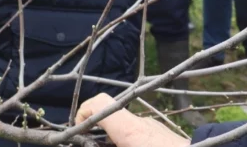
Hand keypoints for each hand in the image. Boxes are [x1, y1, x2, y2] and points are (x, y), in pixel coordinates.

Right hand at [75, 94, 190, 146]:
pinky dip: (133, 143)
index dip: (82, 115)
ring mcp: (157, 131)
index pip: (99, 103)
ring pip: (128, 131)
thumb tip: (89, 142)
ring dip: (118, 141)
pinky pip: (143, 138)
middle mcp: (143, 125)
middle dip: (100, 136)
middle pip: (111, 120)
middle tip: (95, 146)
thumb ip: (108, 143)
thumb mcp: (132, 142)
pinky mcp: (168, 139)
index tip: (78, 135)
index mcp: (131, 131)